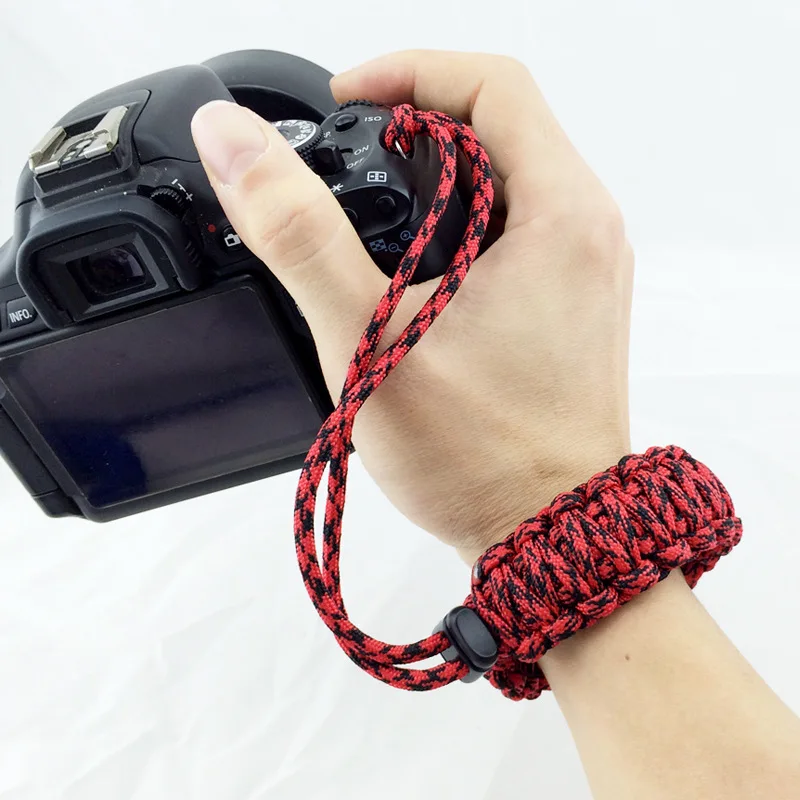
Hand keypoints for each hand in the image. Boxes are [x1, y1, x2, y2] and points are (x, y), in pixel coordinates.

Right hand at [191, 50, 632, 564]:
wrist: (549, 533)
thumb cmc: (481, 457)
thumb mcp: (369, 340)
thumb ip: (299, 234)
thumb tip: (235, 143)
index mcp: (560, 213)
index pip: (492, 83)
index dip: (407, 71)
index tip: (343, 101)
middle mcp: (586, 231)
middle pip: (499, 127)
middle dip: (414, 127)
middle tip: (347, 161)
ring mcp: (583, 270)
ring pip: (506, 181)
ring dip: (435, 182)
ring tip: (369, 220)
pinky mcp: (568, 306)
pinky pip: (515, 232)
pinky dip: (459, 228)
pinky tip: (414, 275)